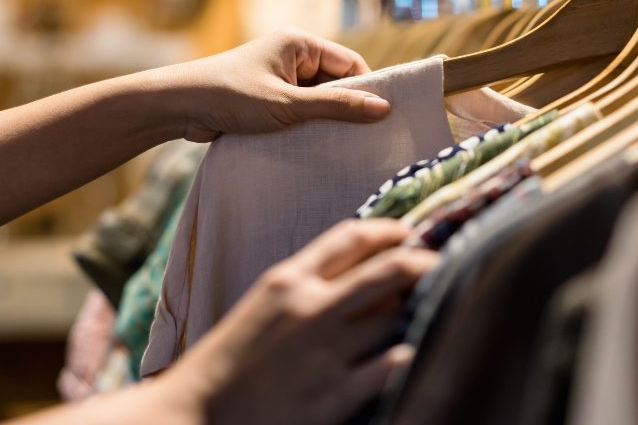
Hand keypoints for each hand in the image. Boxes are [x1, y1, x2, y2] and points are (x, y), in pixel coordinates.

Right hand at [158, 219, 438, 424]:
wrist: (195, 415)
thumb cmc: (227, 363)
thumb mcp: (261, 309)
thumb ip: (306, 288)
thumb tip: (363, 281)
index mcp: (287, 280)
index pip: (349, 237)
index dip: (387, 230)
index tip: (407, 233)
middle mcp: (311, 307)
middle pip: (389, 269)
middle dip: (424, 262)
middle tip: (442, 264)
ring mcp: (326, 351)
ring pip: (397, 314)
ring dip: (421, 309)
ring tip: (437, 307)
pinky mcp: (336, 395)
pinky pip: (394, 364)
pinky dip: (412, 354)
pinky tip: (420, 353)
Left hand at [170, 29, 390, 141]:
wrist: (178, 107)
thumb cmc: (231, 97)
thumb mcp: (288, 104)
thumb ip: (336, 107)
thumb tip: (384, 108)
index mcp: (301, 43)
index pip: (351, 64)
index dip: (367, 90)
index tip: (383, 119)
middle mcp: (293, 56)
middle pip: (336, 83)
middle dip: (346, 109)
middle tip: (365, 138)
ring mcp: (280, 78)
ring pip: (318, 101)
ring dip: (324, 121)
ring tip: (340, 146)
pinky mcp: (268, 98)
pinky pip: (299, 111)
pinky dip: (306, 127)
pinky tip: (315, 147)